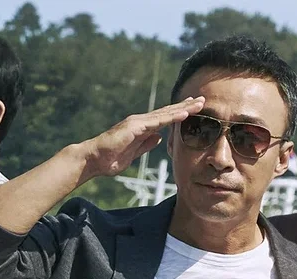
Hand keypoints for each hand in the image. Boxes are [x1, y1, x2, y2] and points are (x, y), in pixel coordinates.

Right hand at [81, 97, 204, 177]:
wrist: (94, 160)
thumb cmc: (110, 158)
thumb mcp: (134, 153)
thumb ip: (146, 144)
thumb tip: (159, 138)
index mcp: (142, 128)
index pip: (165, 119)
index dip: (180, 113)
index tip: (194, 109)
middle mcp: (141, 122)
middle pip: (168, 112)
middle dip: (186, 106)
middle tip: (203, 100)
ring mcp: (138, 122)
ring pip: (165, 113)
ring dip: (183, 108)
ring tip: (199, 103)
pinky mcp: (134, 127)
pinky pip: (157, 121)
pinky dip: (171, 116)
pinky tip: (184, 113)